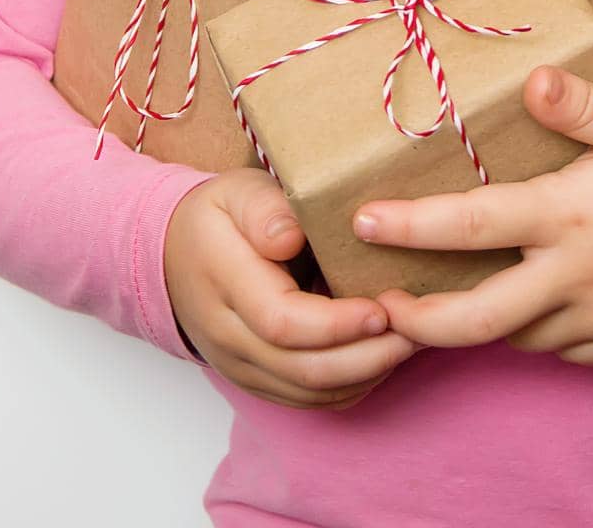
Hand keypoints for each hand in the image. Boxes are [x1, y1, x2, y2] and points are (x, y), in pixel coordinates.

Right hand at [164, 168, 421, 408]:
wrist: (173, 257)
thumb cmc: (220, 217)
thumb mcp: (236, 191)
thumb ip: (264, 209)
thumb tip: (290, 235)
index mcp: (225, 283)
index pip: (283, 322)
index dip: (338, 323)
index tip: (384, 306)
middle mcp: (229, 336)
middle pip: (303, 369)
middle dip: (369, 355)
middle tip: (419, 326)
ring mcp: (241, 366)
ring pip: (309, 392)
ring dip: (367, 373)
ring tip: (414, 339)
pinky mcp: (258, 379)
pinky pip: (307, 399)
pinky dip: (351, 385)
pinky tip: (384, 356)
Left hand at [355, 67, 592, 365]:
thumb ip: (583, 106)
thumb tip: (532, 80)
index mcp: (569, 215)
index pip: (471, 226)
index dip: (409, 228)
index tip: (361, 224)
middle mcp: (572, 277)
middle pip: (474, 318)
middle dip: (416, 319)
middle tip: (378, 306)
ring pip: (514, 338)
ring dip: (475, 325)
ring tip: (444, 302)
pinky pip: (559, 351)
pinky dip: (534, 336)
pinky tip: (529, 308)